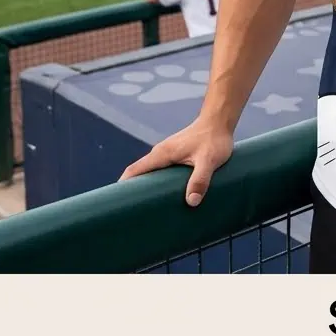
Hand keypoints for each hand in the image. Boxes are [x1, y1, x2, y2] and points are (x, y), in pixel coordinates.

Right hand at [118, 116, 233, 207]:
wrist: (220, 121)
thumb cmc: (214, 138)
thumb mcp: (209, 161)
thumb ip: (200, 180)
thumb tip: (191, 202)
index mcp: (162, 154)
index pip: (134, 171)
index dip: (122, 188)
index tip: (115, 206)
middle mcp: (160, 153)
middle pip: (139, 174)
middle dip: (133, 192)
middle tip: (132, 215)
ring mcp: (168, 154)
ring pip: (150, 173)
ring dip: (147, 188)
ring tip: (148, 210)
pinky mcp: (176, 155)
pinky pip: (160, 171)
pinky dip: (158, 183)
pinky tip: (165, 196)